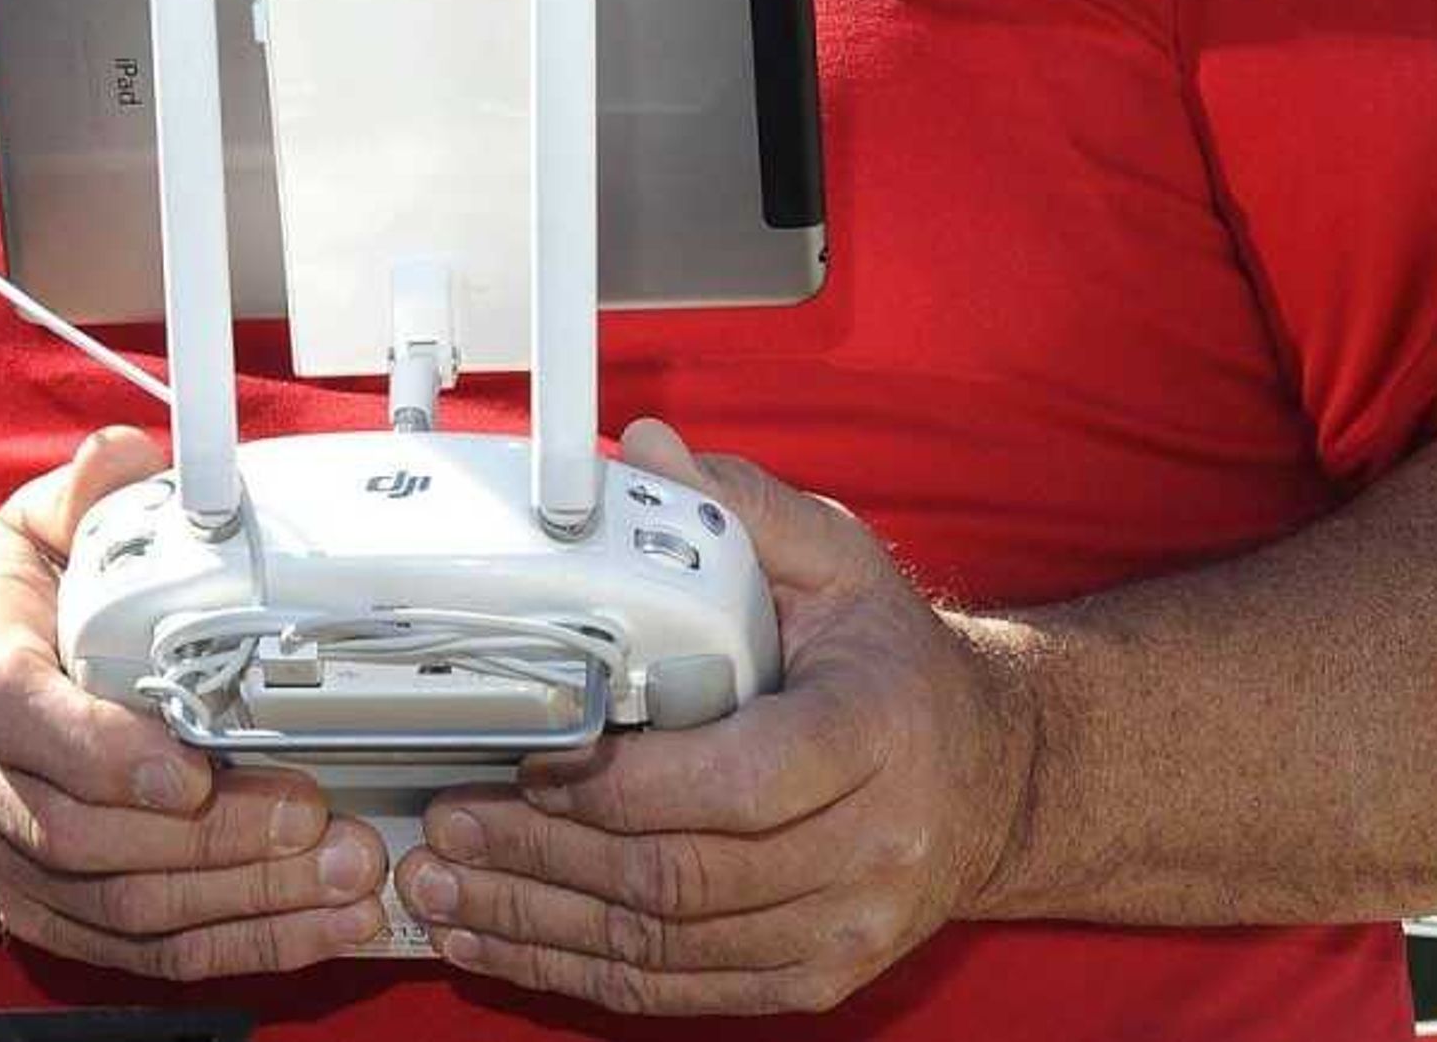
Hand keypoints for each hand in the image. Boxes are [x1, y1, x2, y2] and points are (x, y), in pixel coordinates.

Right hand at [0, 423, 387, 975]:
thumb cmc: (7, 615)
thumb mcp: (33, 533)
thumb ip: (84, 496)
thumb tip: (128, 456)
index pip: (13, 716)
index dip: (101, 750)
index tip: (192, 769)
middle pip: (80, 834)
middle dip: (212, 838)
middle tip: (318, 818)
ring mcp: (3, 853)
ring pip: (117, 906)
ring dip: (241, 901)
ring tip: (343, 876)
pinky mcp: (43, 910)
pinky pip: (133, 952)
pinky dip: (230, 947)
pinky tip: (311, 927)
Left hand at [394, 417, 1037, 1016]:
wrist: (995, 782)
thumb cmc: (893, 664)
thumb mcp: (841, 562)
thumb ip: (739, 507)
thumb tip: (642, 449)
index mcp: (875, 732)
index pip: (741, 779)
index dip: (623, 783)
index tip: (533, 754)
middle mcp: (871, 846)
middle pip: (685, 873)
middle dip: (547, 851)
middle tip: (447, 820)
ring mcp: (844, 927)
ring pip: (667, 944)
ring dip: (539, 921)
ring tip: (441, 885)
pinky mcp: (814, 977)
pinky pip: (680, 989)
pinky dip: (578, 970)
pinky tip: (501, 940)